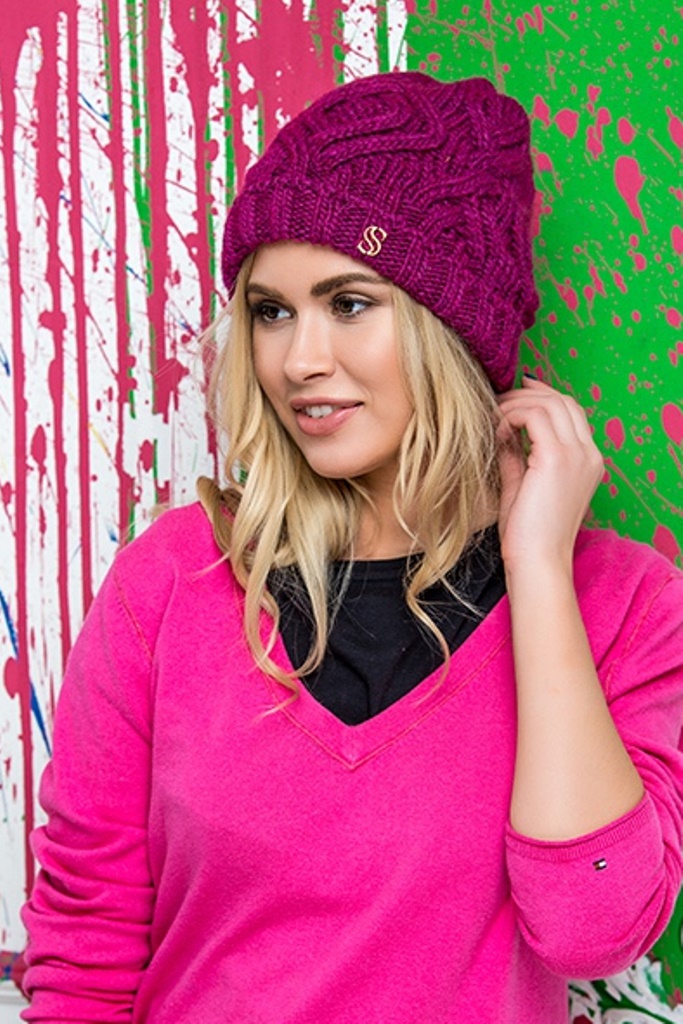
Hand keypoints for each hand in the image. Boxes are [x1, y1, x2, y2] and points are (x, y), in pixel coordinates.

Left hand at [495, 377, 603, 569]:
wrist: (538, 562)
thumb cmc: (527, 534)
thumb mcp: (522, 485)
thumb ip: (517, 456)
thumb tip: (503, 433)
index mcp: (588, 461)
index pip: (571, 411)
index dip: (543, 395)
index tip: (516, 392)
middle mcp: (589, 454)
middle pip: (563, 401)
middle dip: (528, 394)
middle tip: (498, 399)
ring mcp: (577, 455)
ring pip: (548, 403)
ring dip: (516, 404)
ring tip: (493, 416)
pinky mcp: (556, 458)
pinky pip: (533, 416)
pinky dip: (510, 417)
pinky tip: (495, 433)